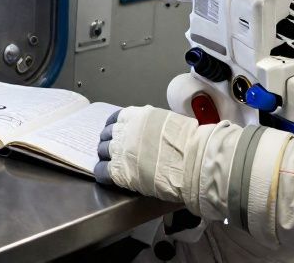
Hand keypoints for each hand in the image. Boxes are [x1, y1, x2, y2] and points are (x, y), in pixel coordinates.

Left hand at [94, 105, 215, 207]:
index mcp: (136, 116)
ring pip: (102, 151)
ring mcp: (119, 149)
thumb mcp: (167, 121)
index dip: (115, 129)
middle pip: (106, 135)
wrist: (191, 161)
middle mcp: (124, 130)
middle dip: (109, 143)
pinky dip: (102, 174)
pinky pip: (101, 171)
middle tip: (115, 152)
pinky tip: (107, 177)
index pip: (115, 119)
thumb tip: (150, 131)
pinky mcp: (118, 170)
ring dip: (105, 157)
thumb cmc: (187, 142)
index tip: (117, 135)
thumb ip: (152, 125)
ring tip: (112, 164)